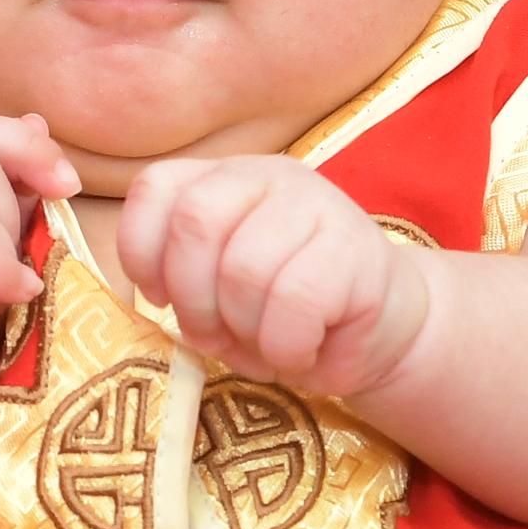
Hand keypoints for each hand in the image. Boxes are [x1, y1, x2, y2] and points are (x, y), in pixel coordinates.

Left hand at [112, 150, 434, 400]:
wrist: (384, 328)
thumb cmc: (289, 313)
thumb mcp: (221, 290)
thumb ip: (181, 278)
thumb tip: (149, 299)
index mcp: (224, 178)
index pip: (155, 188)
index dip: (142, 252)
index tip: (162, 299)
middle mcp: (269, 176)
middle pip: (194, 224)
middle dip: (193, 300)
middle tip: (214, 338)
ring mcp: (317, 205)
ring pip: (244, 269)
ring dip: (245, 331)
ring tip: (267, 348)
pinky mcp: (355, 249)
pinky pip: (294, 302)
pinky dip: (286, 347)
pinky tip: (302, 352)